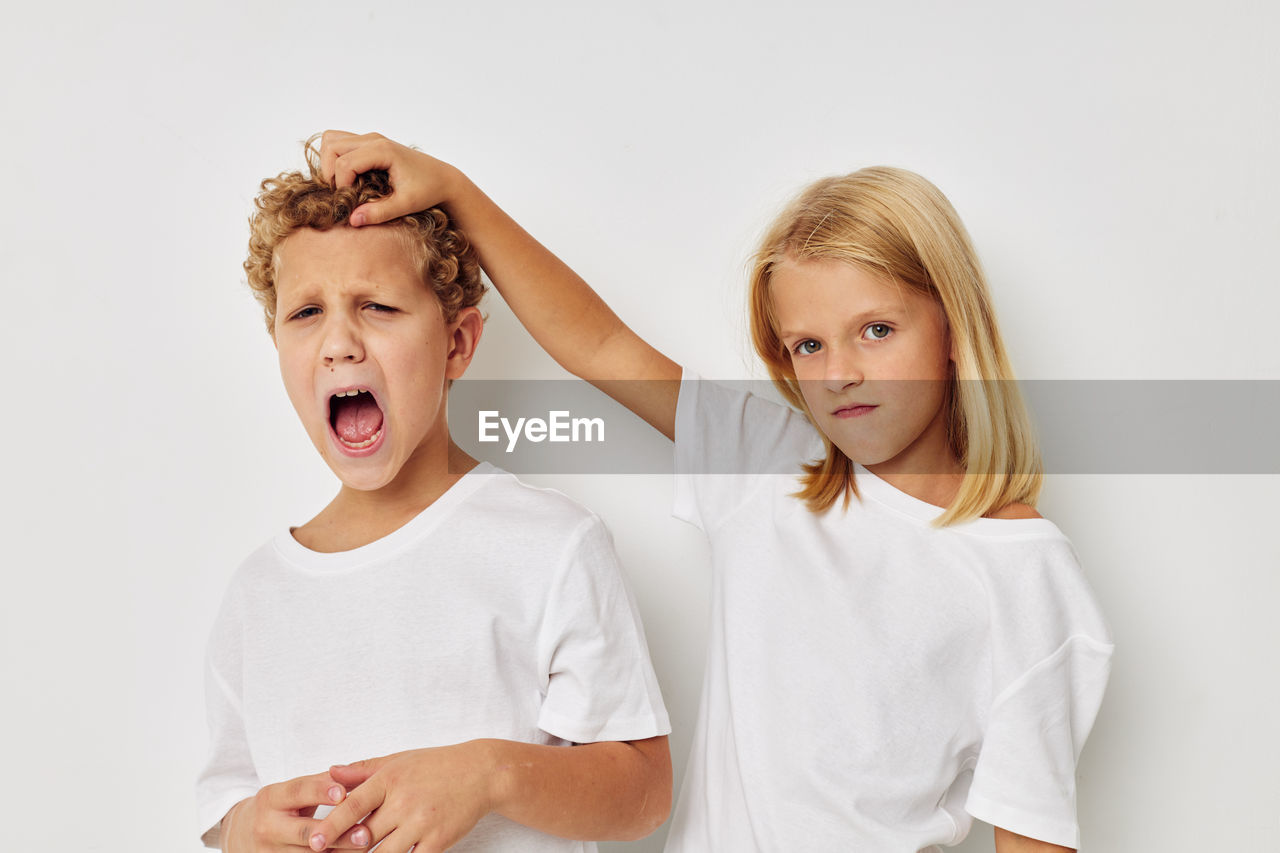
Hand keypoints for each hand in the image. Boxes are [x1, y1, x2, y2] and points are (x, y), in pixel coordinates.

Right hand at [221, 772, 370, 851]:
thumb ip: (321, 781)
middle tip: (364, 833)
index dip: (320, 792)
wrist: (240, 833)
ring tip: (365, 848)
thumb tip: (353, 773)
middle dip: (336, 833)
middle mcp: (268, 826)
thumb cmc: (277, 807)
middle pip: (305, 831)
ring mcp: (270, 852)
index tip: (343, 793)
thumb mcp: (290, 790)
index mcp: (271, 798)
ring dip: (338, 852)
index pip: (297, 792)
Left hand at [308, 742, 494, 852]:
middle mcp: (404, 802)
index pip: (352, 805)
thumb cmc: (437, 765)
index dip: (331, 826)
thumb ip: (363, 770)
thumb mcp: (399, 760)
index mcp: (390, 779)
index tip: (314, 842)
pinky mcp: (438, 841)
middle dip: (345, 850)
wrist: (481, 773)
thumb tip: (330, 772)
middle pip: (365, 836)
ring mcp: (422, 823)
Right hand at [318, 130, 461, 226]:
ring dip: (329, 163)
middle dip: (329, 172)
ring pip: (332, 140)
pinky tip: (350, 180)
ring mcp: (370, 138)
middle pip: (331, 146)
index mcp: (383, 151)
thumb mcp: (406, 205)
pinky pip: (340, 144)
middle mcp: (374, 139)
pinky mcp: (369, 143)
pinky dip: (336, 159)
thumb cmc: (428, 190)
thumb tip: (352, 220)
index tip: (351, 202)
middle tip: (342, 193)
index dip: (341, 185)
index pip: (345, 163)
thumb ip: (380, 212)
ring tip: (343, 186)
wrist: (442, 178)